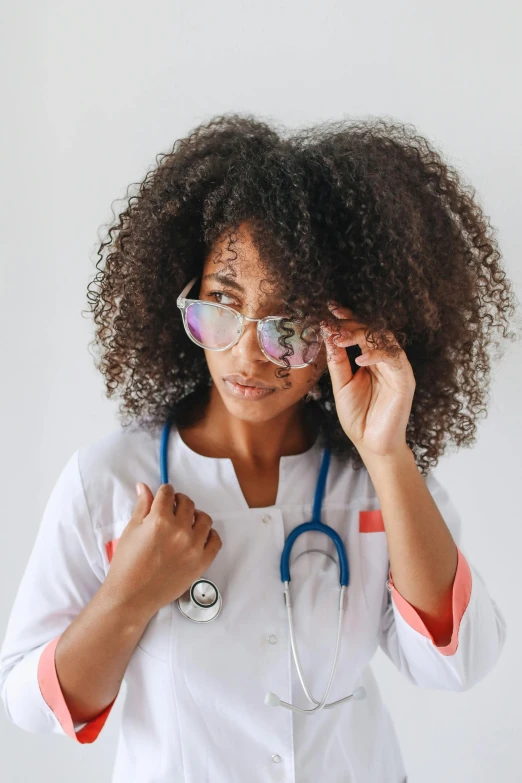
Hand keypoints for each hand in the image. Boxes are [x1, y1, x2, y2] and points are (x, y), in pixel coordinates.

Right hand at [103, 483, 221, 618]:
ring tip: (185, 523)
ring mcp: (194, 547)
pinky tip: (198, 537)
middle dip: (179, 502)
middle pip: (187, 503)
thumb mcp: (131, 531)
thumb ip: (142, 506)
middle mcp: (179, 531)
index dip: (164, 493)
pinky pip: (215, 540)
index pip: (168, 493)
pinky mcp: (202, 562)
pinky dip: (209, 535)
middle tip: (172, 510)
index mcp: (159, 520)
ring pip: (204, 519)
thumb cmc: (126, 565)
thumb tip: (144, 486)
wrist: (132, 597)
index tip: (164, 497)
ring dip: (195, 516)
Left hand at [320, 302, 415, 457]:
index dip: (347, 318)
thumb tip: (327, 333)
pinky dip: (377, 355)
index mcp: (370, 359)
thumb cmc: (358, 417)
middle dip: (352, 322)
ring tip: (341, 337)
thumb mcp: (341, 385)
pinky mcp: (405, 380)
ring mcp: (397, 369)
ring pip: (385, 339)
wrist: (371, 445)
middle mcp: (385, 360)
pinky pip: (394, 359)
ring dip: (362, 334)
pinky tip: (360, 359)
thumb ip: (337, 361)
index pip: (361, 332)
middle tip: (333, 319)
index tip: (329, 308)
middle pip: (373, 329)